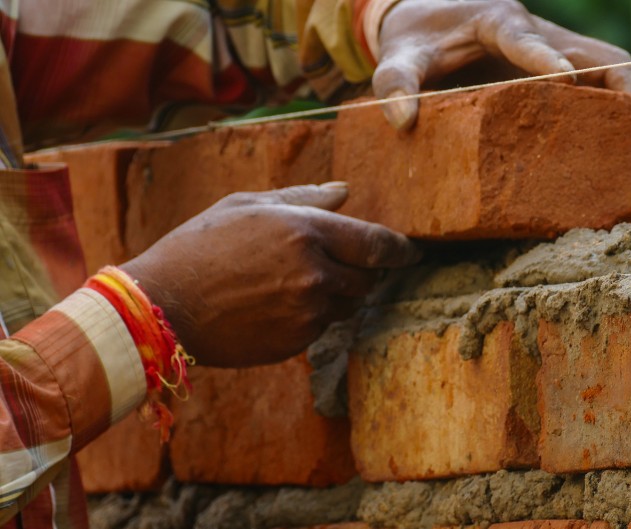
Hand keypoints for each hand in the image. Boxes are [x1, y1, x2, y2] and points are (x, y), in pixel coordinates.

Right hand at [121, 183, 419, 367]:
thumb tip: (345, 193)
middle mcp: (315, 275)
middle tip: (334, 264)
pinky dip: (312, 316)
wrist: (163, 305)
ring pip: (347, 305)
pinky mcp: (296, 343)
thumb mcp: (248, 206)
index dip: (400, 250)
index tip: (411, 253)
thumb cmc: (200, 246)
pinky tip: (275, 305)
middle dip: (359, 271)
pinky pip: (321, 327)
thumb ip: (304, 199)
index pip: (376, 244)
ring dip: (335, 294)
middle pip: (367, 278)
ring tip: (292, 283)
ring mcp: (308, 313)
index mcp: (307, 232)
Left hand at [374, 0, 630, 128]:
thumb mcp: (398, 55)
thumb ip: (395, 81)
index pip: (524, 36)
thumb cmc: (416, 36)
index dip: (543, 56)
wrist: (428, 15)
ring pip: (607, 66)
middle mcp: (536, 31)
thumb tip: (403, 121)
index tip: (561, 78)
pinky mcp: (557, 67)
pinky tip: (618, 144)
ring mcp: (553, 49)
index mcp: (496, 21)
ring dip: (627, 100)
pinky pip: (597, 83)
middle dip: (620, 86)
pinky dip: (613, 107)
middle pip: (595, 51)